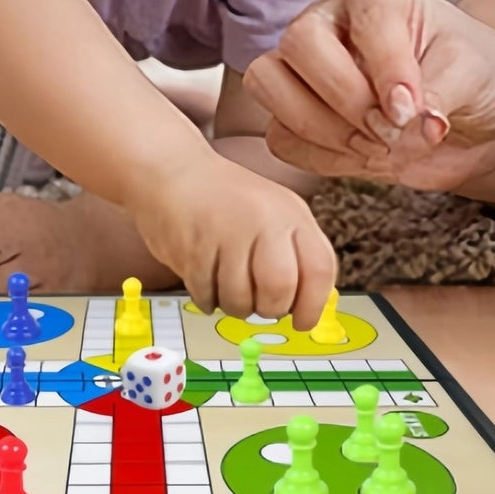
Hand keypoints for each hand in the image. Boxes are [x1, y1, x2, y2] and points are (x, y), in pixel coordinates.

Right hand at [130, 155, 336, 328]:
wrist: (174, 172)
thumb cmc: (227, 198)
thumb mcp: (276, 213)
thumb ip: (296, 254)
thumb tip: (308, 307)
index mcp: (291, 213)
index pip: (320, 269)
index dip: (314, 305)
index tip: (302, 321)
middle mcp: (263, 219)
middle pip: (279, 290)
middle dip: (269, 309)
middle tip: (259, 302)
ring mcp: (227, 232)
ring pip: (240, 301)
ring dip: (234, 306)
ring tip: (227, 285)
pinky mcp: (194, 248)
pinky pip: (206, 296)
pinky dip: (207, 298)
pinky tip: (205, 277)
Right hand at [244, 0, 494, 191]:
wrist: (474, 118)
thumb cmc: (474, 76)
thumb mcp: (476, 74)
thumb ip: (444, 91)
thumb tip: (418, 123)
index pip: (364, 16)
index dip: (385, 69)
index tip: (411, 111)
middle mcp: (329, 18)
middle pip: (298, 43)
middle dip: (345, 99)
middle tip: (390, 131)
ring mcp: (304, 65)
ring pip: (269, 82)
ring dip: (320, 128)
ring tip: (375, 146)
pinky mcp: (296, 113)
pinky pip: (279, 135)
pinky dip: (317, 156)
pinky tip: (361, 157)